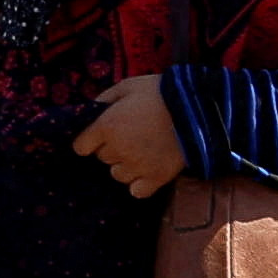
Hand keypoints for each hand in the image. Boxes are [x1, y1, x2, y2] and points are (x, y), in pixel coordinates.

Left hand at [71, 71, 187, 196]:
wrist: (197, 108)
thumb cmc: (160, 92)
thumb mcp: (128, 85)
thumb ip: (105, 98)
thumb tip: (91, 109)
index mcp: (106, 127)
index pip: (81, 146)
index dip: (89, 140)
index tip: (99, 135)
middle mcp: (117, 150)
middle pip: (103, 158)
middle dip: (111, 148)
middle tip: (130, 136)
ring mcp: (137, 166)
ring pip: (118, 175)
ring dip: (125, 165)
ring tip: (141, 152)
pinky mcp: (156, 178)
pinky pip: (137, 191)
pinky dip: (140, 184)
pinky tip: (148, 170)